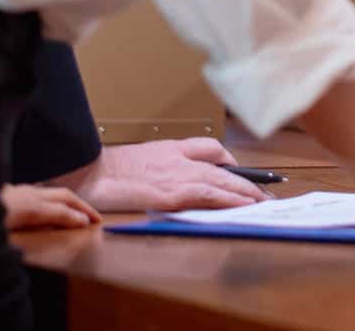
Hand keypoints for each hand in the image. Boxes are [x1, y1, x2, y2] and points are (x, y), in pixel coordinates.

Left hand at [0, 183, 101, 230]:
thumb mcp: (22, 224)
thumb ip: (53, 219)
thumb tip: (79, 220)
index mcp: (32, 203)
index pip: (65, 206)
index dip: (81, 214)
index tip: (94, 223)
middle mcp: (27, 194)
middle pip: (61, 195)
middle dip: (79, 204)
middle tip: (93, 216)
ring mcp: (16, 192)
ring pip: (46, 193)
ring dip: (63, 201)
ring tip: (72, 213)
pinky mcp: (4, 196)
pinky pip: (32, 195)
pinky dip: (45, 201)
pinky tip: (40, 209)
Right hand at [55, 138, 263, 212]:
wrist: (88, 172)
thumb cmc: (108, 170)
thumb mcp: (141, 160)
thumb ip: (163, 165)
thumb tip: (178, 180)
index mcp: (171, 148)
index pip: (211, 148)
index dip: (231, 161)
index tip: (242, 172)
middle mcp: (179, 159)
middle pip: (224, 166)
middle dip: (247, 180)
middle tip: (266, 192)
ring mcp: (176, 175)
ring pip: (222, 181)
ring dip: (245, 192)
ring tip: (262, 201)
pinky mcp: (170, 194)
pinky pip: (208, 196)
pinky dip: (228, 200)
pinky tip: (242, 206)